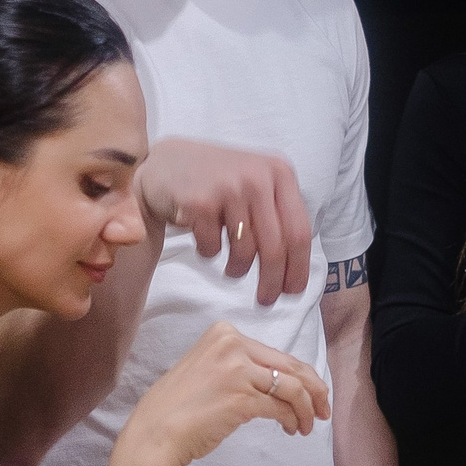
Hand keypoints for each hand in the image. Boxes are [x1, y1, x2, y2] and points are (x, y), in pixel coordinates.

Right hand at [108, 321, 330, 465]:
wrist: (155, 434)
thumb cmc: (175, 408)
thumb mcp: (203, 369)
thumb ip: (235, 365)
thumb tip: (274, 382)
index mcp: (223, 334)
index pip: (275, 353)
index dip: (299, 374)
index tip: (309, 392)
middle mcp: (232, 346)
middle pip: (291, 366)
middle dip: (315, 390)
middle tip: (323, 409)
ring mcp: (238, 371)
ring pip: (292, 388)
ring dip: (307, 409)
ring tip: (307, 426)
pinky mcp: (243, 398)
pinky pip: (282, 408)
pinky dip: (293, 420)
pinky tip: (292, 429)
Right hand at [135, 137, 313, 305]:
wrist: (167, 164)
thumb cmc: (217, 183)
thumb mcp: (256, 184)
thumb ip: (278, 214)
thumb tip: (294, 270)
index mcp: (280, 172)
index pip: (299, 231)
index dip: (298, 268)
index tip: (293, 291)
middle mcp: (258, 177)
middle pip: (275, 247)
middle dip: (271, 281)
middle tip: (266, 300)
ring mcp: (228, 188)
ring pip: (245, 251)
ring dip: (237, 269)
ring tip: (231, 266)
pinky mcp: (199, 202)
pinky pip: (212, 248)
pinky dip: (209, 252)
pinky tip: (204, 237)